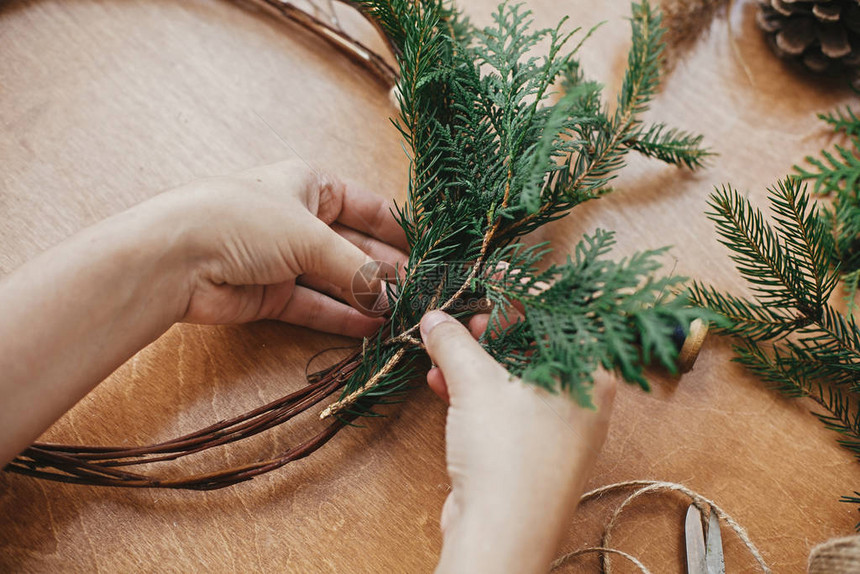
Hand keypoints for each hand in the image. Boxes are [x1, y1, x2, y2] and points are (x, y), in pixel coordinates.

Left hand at [0, 159, 406, 465]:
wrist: (175, 257)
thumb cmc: (244, 221)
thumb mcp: (310, 236)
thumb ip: (356, 268)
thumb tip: (393, 295)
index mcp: (311, 185)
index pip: (367, 207)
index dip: (398, 231)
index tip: (431, 255)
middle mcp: (300, 219)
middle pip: (355, 247)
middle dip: (386, 271)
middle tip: (420, 295)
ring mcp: (285, 258)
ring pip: (336, 279)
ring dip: (366, 298)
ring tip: (401, 317)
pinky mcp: (271, 293)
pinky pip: (315, 305)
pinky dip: (340, 317)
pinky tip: (370, 329)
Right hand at [420, 310, 615, 573]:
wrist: (501, 536)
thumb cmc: (507, 455)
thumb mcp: (476, 384)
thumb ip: (454, 341)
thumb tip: (435, 317)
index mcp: (589, 373)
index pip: (564, 313)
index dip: (526, 289)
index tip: (494, 275)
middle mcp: (580, 398)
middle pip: (538, 343)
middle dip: (494, 327)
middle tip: (465, 315)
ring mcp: (557, 426)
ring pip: (516, 376)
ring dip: (478, 359)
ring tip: (445, 346)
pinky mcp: (531, 449)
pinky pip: (506, 405)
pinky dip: (476, 391)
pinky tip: (441, 382)